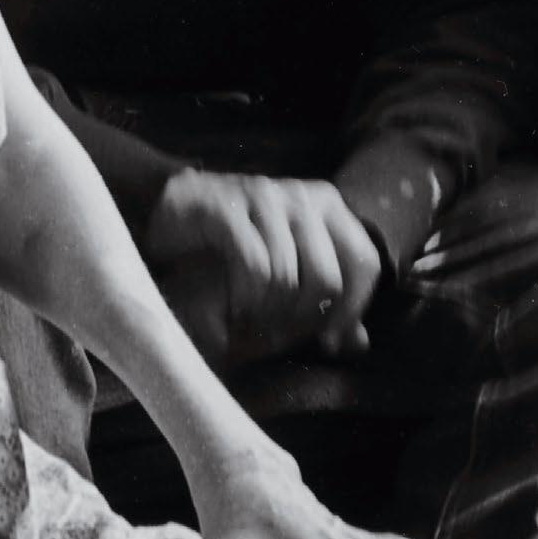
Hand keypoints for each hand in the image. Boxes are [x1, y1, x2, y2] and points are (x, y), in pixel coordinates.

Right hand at [145, 170, 383, 361]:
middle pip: (328, 277)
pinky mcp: (225, 205)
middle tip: (280, 336)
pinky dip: (248, 299)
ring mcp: (263, 196)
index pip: (364, 261)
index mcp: (327, 206)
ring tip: (253, 322)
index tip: (327, 342)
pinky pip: (254, 267)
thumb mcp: (290, 275)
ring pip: (289, 277)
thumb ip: (326, 305)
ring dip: (269, 314)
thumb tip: (361, 343)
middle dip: (304, 319)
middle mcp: (301, 195)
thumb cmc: (238, 249)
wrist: (172, 214)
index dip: (351, 310)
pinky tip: (237, 309)